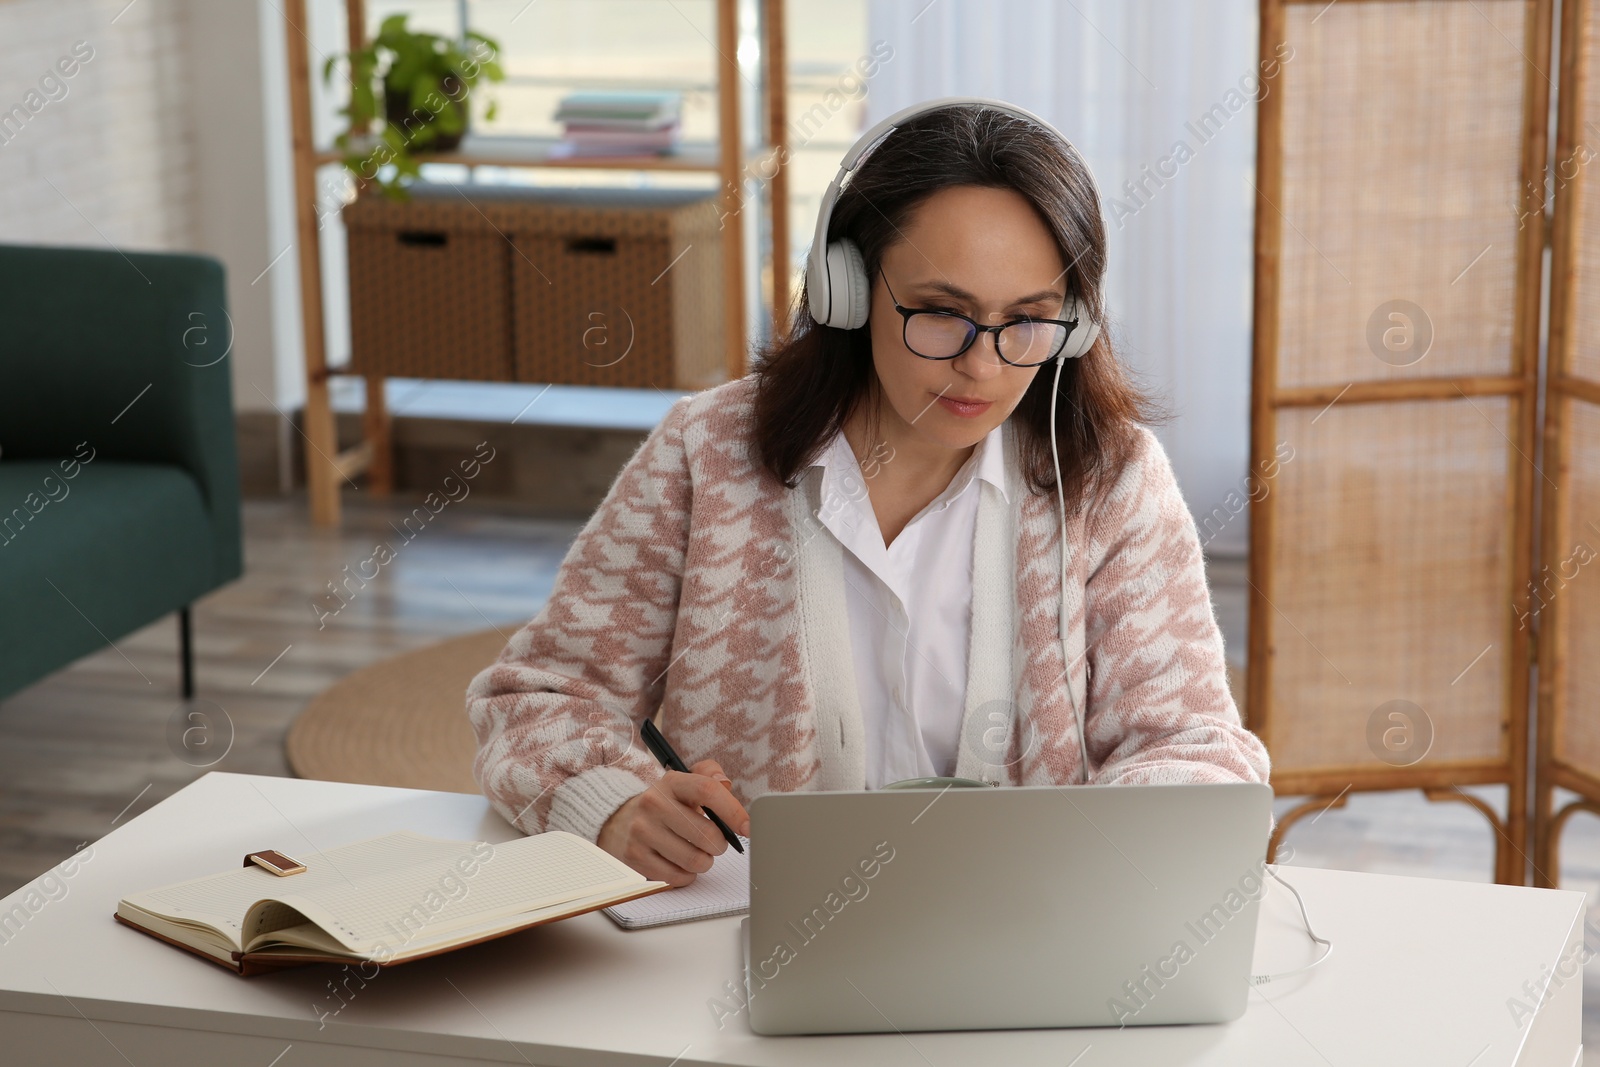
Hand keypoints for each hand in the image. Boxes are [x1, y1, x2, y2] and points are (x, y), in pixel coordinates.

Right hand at [597, 759, 750, 886]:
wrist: (619, 819)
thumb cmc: (665, 803)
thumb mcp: (683, 782)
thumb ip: (709, 774)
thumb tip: (725, 783)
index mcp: (671, 782)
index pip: (708, 791)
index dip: (733, 811)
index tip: (747, 827)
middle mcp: (654, 804)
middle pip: (706, 834)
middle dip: (720, 844)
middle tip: (715, 843)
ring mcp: (643, 831)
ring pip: (695, 860)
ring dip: (705, 862)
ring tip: (698, 853)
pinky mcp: (636, 857)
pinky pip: (677, 877)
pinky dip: (687, 875)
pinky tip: (681, 863)